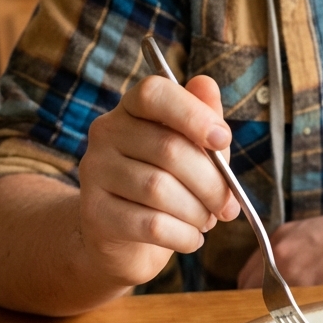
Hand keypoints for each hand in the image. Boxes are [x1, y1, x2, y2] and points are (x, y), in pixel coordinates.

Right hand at [77, 73, 239, 285]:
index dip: (193, 114)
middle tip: (228, 206)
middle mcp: (106, 133)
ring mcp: (94, 171)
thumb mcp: (193, 148)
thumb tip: (207, 84)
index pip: (154, 93)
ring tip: (207, 221)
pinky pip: (150, 224)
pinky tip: (192, 238)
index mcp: (131, 108)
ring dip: (197, 211)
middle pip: (169, 149)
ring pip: (159, 189)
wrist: (125, 237)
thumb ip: (203, 117)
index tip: (223, 140)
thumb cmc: (169, 182)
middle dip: (212, 183)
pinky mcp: (94, 212)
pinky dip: (183, 235)